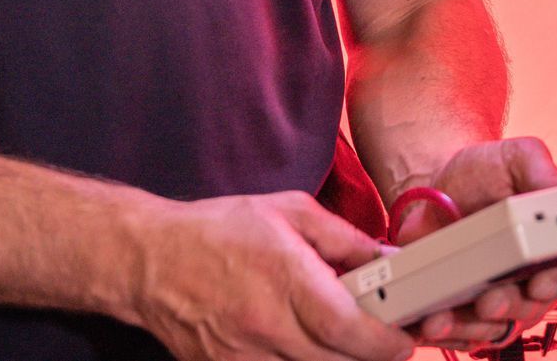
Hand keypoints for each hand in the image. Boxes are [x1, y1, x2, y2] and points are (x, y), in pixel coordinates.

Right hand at [128, 190, 415, 360]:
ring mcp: (247, 359)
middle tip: (375, 333)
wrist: (152, 260)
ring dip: (332, 357)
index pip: (353, 330)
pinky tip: (295, 342)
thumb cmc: (219, 229)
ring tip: (328, 331)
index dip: (388, 341)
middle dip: (366, 350)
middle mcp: (269, 326)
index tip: (403, 337)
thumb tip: (383, 259)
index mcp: (287, 278)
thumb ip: (341, 237)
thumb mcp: (288, 211)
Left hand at [393, 138, 556, 352]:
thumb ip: (543, 172)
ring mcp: (503, 298)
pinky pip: (465, 334)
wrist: (435, 184)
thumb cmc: (484, 172)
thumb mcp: (517, 158)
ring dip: (472, 326)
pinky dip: (447, 331)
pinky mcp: (469, 311)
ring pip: (499, 327)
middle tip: (488, 298)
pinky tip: (427, 320)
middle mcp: (535, 277)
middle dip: (512, 307)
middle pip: (537, 308)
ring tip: (443, 316)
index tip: (540, 281)